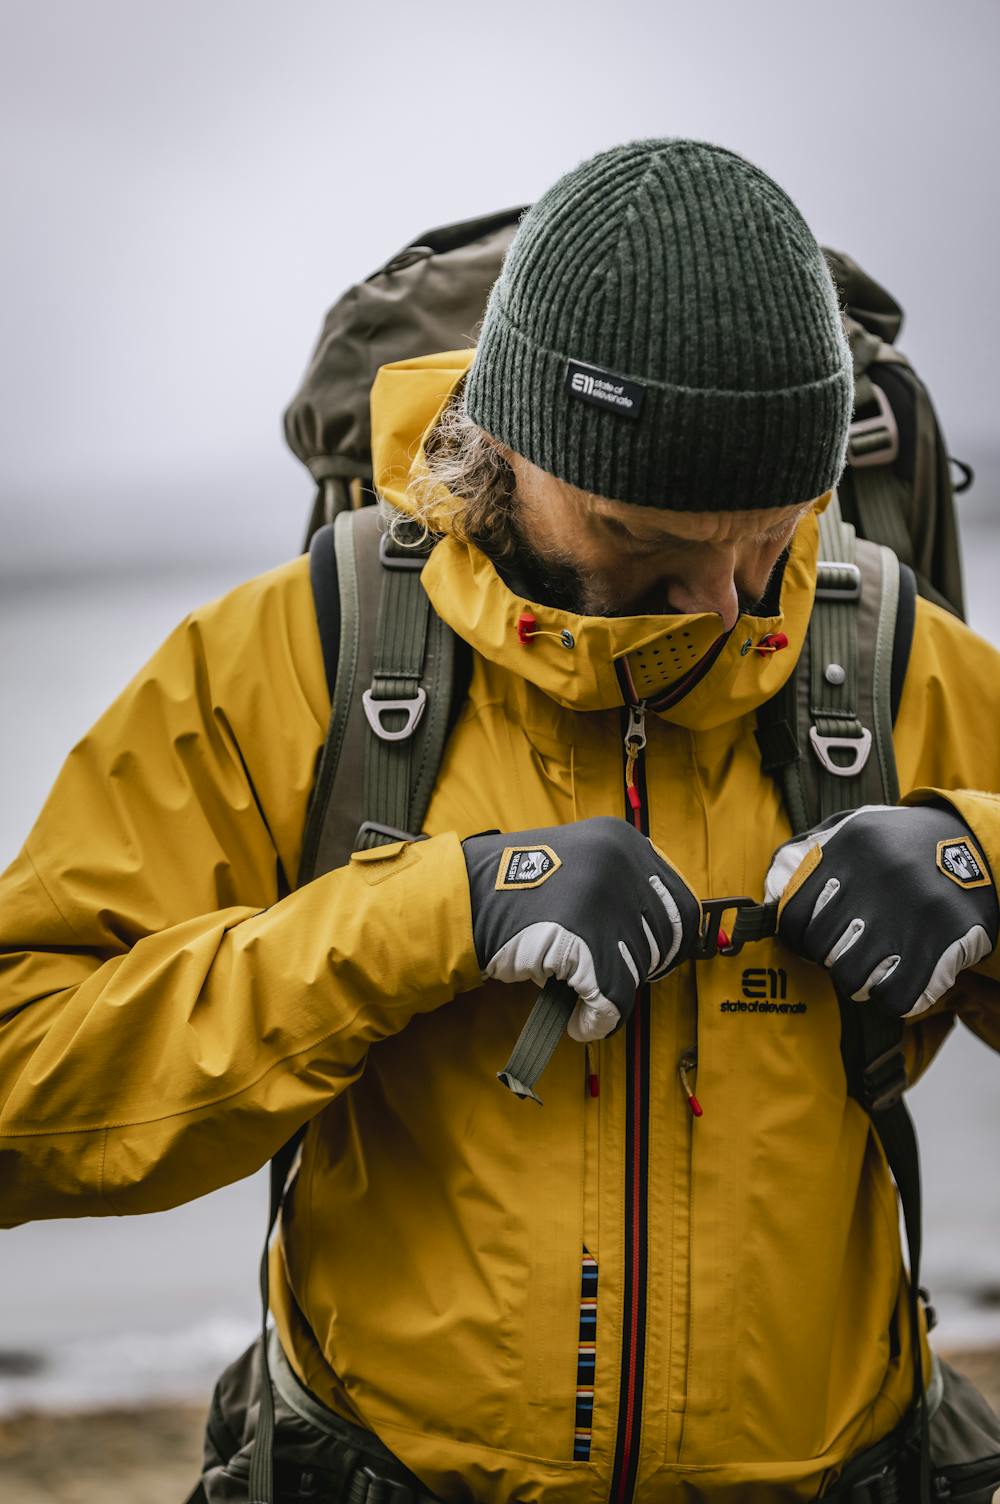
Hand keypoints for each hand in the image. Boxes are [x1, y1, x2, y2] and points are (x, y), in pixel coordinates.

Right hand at [462, 816, 700, 1041]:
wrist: (463, 899)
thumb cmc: (517, 885)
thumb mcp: (580, 856)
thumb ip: (620, 879)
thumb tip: (660, 926)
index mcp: (623, 840)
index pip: (680, 902)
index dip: (670, 939)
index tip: (655, 957)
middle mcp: (620, 864)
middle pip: (663, 939)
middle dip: (643, 967)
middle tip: (618, 978)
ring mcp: (603, 902)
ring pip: (638, 970)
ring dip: (616, 995)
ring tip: (589, 1000)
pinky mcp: (584, 943)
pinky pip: (612, 999)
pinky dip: (598, 1021)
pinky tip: (580, 1024)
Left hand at [764, 803, 998, 1018]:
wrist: (980, 846)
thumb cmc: (904, 847)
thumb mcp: (858, 831)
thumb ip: (814, 857)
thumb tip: (772, 897)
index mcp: (851, 846)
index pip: (794, 913)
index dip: (796, 938)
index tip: (809, 943)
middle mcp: (878, 876)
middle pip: (822, 948)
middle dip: (828, 959)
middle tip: (844, 954)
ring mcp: (911, 910)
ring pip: (852, 977)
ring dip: (857, 983)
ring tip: (869, 970)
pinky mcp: (944, 939)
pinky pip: (896, 996)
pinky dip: (891, 998)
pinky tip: (896, 982)